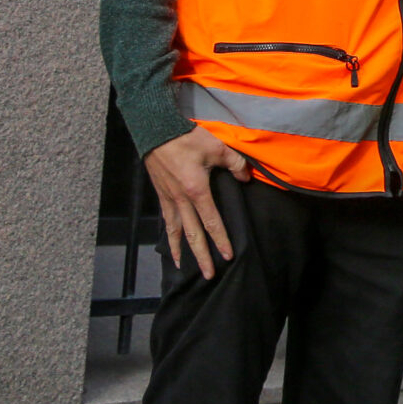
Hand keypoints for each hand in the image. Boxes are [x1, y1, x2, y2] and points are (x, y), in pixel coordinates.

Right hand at [144, 126, 250, 278]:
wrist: (156, 129)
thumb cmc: (187, 138)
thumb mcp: (217, 148)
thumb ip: (235, 164)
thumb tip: (246, 178)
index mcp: (196, 190)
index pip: (212, 222)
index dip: (220, 240)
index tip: (227, 256)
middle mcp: (181, 199)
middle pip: (193, 234)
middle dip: (201, 255)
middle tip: (208, 274)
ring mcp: (169, 197)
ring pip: (176, 230)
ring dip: (181, 250)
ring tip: (183, 266)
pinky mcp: (161, 193)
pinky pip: (166, 219)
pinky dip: (169, 234)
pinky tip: (171, 241)